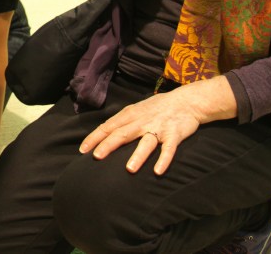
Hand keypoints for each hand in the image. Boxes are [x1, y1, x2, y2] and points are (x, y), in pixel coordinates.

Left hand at [79, 82, 224, 175]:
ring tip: (129, 169)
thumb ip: (123, 121)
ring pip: (146, 142)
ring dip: (138, 155)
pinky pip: (169, 148)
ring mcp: (159, 127)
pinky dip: (164, 159)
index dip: (95, 137)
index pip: (109, 126)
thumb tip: (104, 133)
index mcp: (131, 114)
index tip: (83, 150)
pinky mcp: (175, 134)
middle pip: (122, 133)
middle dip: (109, 145)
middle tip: (97, 157)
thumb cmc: (158, 107)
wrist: (187, 100)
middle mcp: (142, 121)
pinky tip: (158, 171)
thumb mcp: (137, 110)